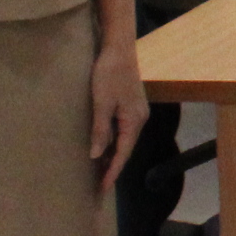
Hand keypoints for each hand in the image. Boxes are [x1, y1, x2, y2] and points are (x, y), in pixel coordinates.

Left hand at [88, 34, 150, 183]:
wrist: (119, 47)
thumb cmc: (109, 74)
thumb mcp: (101, 103)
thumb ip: (100, 130)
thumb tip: (96, 156)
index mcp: (134, 120)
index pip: (123, 153)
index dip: (113, 171)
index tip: (103, 188)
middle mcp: (139, 118)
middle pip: (126, 148)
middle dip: (114, 166)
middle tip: (99, 184)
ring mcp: (136, 111)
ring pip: (125, 139)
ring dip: (113, 154)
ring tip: (100, 170)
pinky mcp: (131, 104)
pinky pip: (123, 130)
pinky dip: (114, 141)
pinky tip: (105, 145)